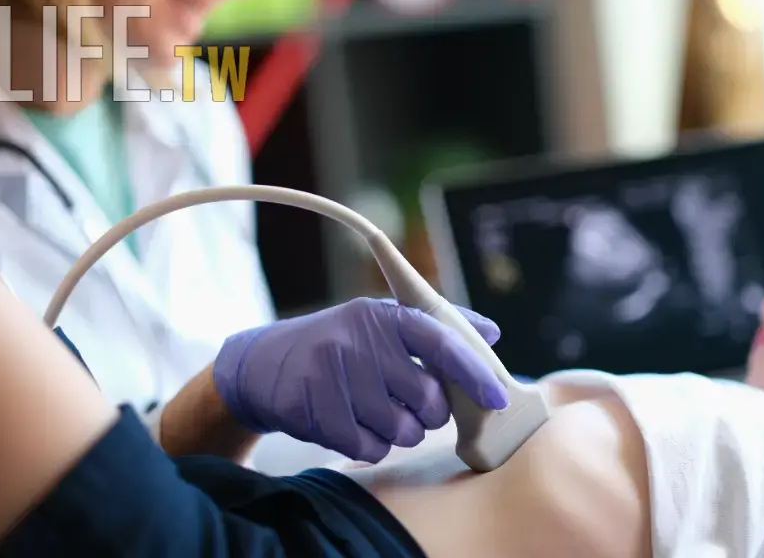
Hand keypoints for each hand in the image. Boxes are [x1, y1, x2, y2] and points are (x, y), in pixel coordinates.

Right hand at [212, 298, 508, 461]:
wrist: (264, 365)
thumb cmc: (340, 343)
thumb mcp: (383, 321)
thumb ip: (440, 327)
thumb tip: (492, 334)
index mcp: (385, 315)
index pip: (443, 342)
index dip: (475, 373)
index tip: (498, 399)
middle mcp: (361, 340)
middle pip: (428, 399)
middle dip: (430, 414)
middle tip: (412, 406)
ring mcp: (334, 374)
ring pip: (402, 430)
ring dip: (400, 432)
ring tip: (379, 413)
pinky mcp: (314, 409)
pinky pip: (370, 448)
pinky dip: (371, 446)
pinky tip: (355, 426)